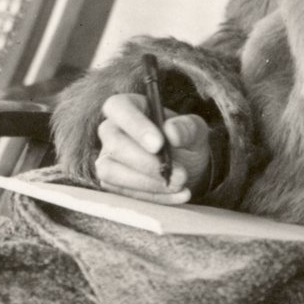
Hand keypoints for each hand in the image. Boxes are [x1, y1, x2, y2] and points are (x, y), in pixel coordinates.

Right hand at [95, 93, 212, 202]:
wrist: (187, 167)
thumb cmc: (186, 140)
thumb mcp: (196, 131)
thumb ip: (187, 128)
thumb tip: (172, 132)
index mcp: (130, 106)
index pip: (119, 108)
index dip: (135, 125)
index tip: (159, 145)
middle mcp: (112, 130)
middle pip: (114, 144)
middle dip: (146, 163)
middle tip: (179, 173)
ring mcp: (108, 158)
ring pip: (111, 172)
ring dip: (147, 183)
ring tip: (180, 184)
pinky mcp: (112, 183)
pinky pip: (124, 193)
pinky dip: (153, 197)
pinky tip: (180, 195)